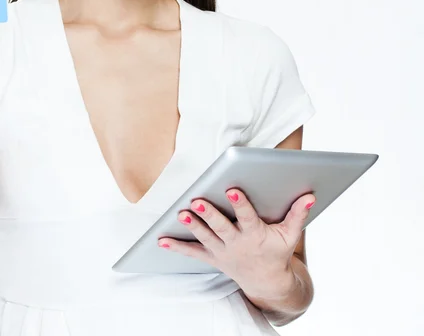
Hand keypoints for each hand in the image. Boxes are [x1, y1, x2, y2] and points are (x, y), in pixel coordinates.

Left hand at [158, 189, 314, 299]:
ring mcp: (223, 251)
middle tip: (197, 201)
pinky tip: (161, 240)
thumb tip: (310, 195)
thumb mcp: (290, 235)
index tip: (231, 189)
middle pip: (221, 227)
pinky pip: (193, 252)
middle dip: (209, 215)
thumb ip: (298, 214)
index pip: (246, 216)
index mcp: (256, 235)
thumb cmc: (278, 252)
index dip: (239, 203)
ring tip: (180, 214)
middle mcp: (237, 243)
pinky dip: (177, 247)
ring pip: (205, 237)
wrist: (268, 283)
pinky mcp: (213, 257)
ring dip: (192, 226)